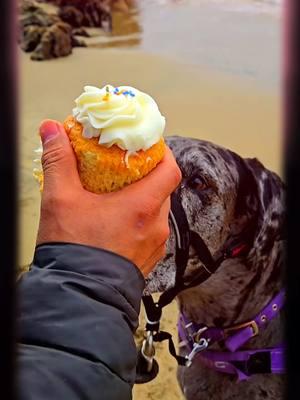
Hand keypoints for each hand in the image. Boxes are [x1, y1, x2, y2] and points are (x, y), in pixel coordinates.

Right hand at [37, 120, 181, 275]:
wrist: (78, 296)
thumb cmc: (75, 253)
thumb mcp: (61, 199)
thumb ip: (59, 160)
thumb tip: (53, 131)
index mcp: (143, 207)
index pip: (170, 170)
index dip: (162, 153)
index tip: (147, 146)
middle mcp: (155, 226)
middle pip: (163, 189)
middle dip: (147, 175)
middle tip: (125, 168)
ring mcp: (154, 245)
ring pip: (157, 211)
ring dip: (142, 199)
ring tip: (117, 195)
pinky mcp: (147, 259)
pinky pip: (151, 231)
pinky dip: (139, 221)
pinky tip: (117, 222)